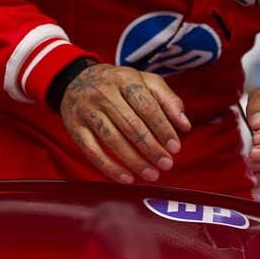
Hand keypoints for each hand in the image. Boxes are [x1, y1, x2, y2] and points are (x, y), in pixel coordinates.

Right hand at [59, 63, 191, 183]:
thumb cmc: (120, 85)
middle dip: (151, 148)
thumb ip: (168, 100)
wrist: (76, 80)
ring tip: (152, 174)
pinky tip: (127, 178)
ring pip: (112, 140)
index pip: (147, 107)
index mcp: (125, 80)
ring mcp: (87, 110)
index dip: (163, 129)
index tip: (176, 148)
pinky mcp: (74, 127)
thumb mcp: (145, 82)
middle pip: (131, 125)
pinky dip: (109, 167)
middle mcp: (104, 93)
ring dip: (134, 161)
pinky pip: (92, 151)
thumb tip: (185, 125)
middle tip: (167, 164)